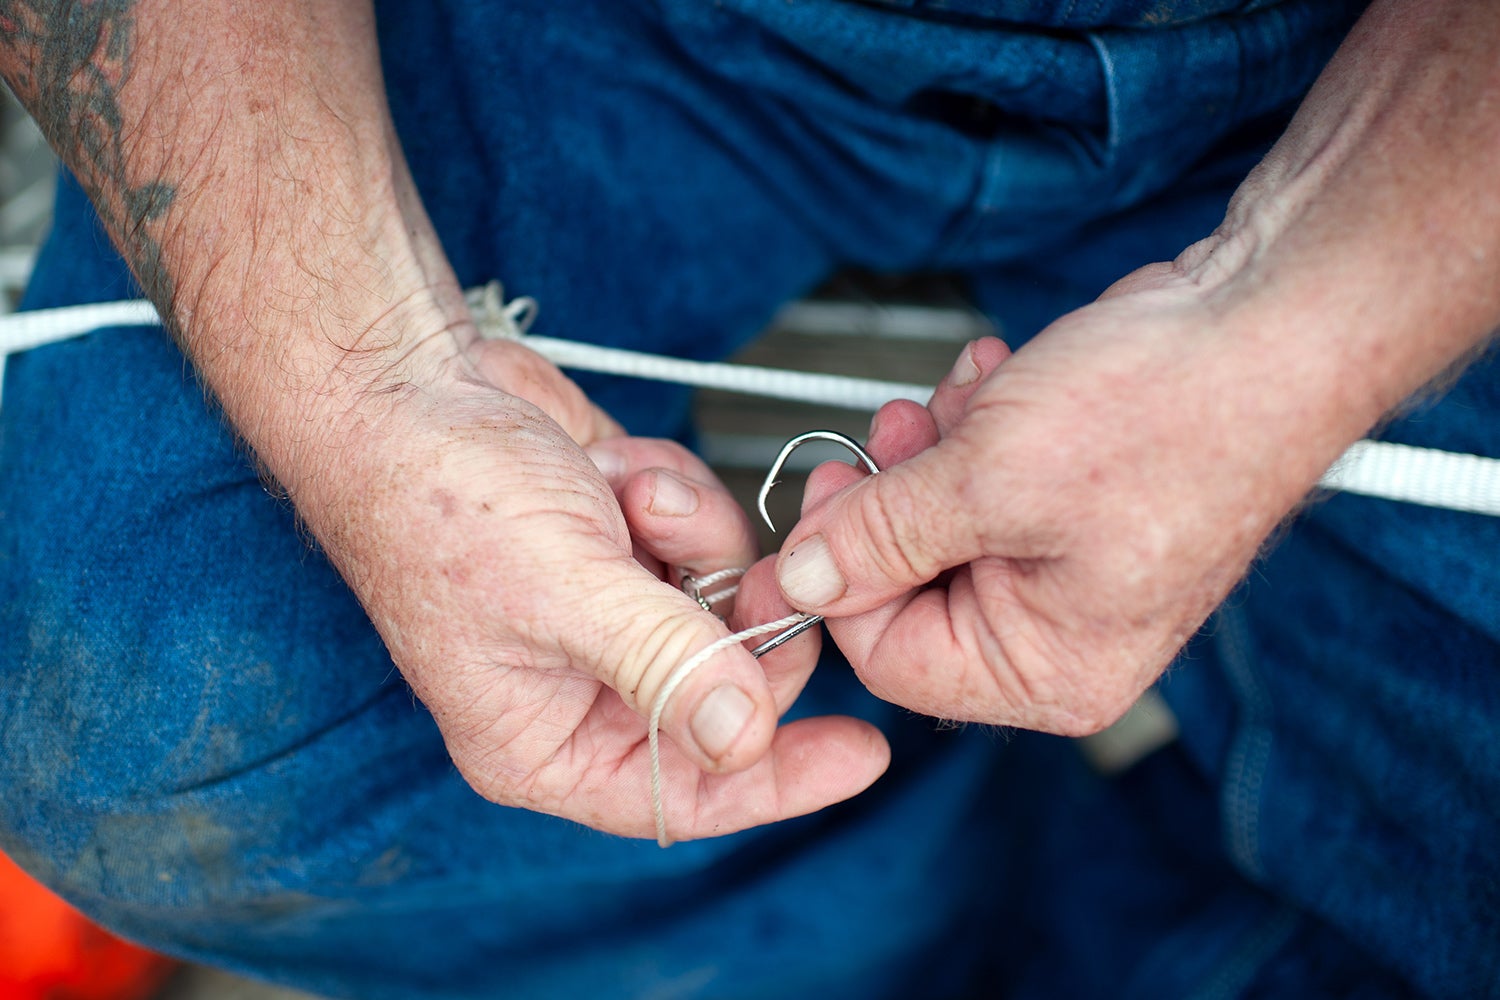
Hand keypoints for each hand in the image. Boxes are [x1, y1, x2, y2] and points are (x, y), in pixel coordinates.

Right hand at [308, 327, 886, 840]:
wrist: (407, 386)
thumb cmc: (440, 499)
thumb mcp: (561, 592)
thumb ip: (664, 667)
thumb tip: (744, 740)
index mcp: (543, 739)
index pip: (680, 793)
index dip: (777, 779)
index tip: (863, 752)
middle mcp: (582, 686)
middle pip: (724, 685)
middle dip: (742, 617)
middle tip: (763, 572)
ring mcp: (612, 609)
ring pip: (724, 595)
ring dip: (693, 536)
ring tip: (625, 497)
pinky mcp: (627, 543)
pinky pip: (703, 533)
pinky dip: (672, 493)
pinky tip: (610, 468)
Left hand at [767, 266, 1355, 733]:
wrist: (1266, 323)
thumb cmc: (1167, 414)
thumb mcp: (989, 479)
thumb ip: (882, 537)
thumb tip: (803, 579)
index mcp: (1048, 670)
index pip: (890, 659)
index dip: (838, 579)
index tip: (822, 496)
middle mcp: (1059, 636)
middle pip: (909, 589)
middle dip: (892, 499)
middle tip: (890, 429)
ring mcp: (1066, 570)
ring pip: (937, 526)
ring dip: (931, 451)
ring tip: (964, 396)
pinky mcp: (1070, 507)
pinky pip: (981, 484)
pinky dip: (972, 428)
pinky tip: (996, 379)